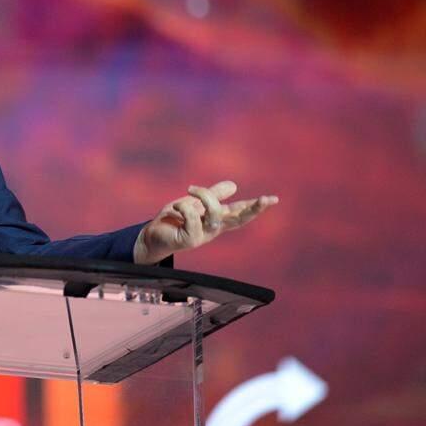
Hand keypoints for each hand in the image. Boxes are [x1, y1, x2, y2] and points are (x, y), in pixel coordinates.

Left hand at [133, 180, 277, 263]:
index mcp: (216, 221)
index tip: (273, 199)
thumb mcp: (194, 202)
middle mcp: (213, 230)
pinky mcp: (190, 240)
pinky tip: (174, 208)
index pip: (239, 212)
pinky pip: (193, 216)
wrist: (151, 235)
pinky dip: (183, 206)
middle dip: (253, 209)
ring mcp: (202, 236)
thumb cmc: (173, 220)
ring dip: (203, 195)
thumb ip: (213, 195)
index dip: (255, 206)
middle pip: (238, 220)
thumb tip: (234, 185)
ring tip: (189, 189)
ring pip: (215, 213)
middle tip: (265, 199)